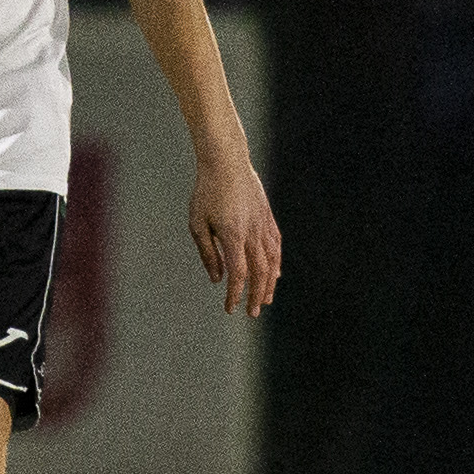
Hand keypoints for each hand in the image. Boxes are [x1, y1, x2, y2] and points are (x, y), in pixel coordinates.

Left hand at [190, 153, 281, 317]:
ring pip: (272, 261)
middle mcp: (252, 233)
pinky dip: (276, 262)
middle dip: (256, 295)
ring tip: (266, 299)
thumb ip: (208, 253)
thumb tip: (218, 279)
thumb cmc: (207, 191)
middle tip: (252, 312)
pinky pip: (276, 245)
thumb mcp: (198, 223)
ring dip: (269, 283)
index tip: (230, 308)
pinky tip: (275, 273)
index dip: (235, 294)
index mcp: (233, 235)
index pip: (238, 274)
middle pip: (259, 272)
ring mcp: (263, 224)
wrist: (226, 161)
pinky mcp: (268, 217)